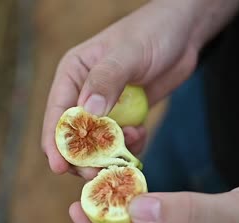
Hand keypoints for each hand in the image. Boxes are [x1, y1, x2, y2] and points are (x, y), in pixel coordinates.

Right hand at [41, 0, 213, 178]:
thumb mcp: (128, 53)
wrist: (183, 33)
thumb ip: (107, 80)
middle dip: (83, 156)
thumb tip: (88, 114)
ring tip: (130, 145)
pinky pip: (121, 141)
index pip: (57, 113)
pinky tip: (141, 136)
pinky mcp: (126, 116)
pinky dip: (129, 147)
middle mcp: (84, 93)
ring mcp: (106, 106)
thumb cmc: (152, 32)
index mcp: (73, 74)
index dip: (55, 142)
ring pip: (98, 144)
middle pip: (74, 135)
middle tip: (97, 173)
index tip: (58, 167)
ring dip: (110, 153)